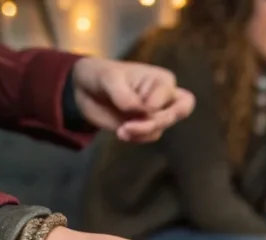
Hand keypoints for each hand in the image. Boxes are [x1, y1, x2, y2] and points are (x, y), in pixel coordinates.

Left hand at [71, 57, 194, 142]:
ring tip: (122, 130)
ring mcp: (155, 114)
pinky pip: (148, 137)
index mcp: (160, 79)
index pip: (170, 93)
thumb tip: (138, 109)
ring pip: (160, 128)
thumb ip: (124, 94)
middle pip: (180, 111)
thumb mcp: (108, 78)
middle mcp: (163, 97)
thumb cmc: (101, 75)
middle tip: (133, 125)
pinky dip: (136, 138)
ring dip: (141, 132)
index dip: (156, 103)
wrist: (85, 90)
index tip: (138, 105)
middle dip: (157, 122)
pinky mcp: (145, 128)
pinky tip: (121, 133)